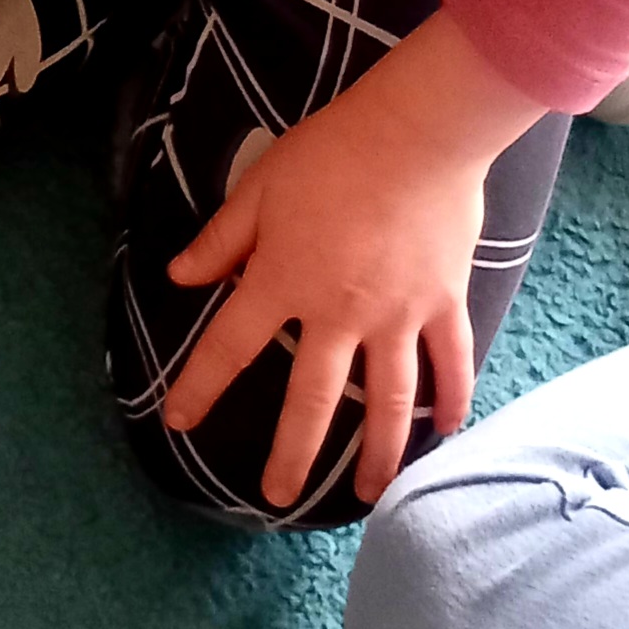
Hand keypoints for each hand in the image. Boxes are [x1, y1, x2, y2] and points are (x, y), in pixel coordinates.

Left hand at [162, 10, 547, 506]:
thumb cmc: (331, 152)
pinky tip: (444, 435)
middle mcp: (339, 313)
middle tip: (275, 496)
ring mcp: (398, 315)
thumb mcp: (259, 188)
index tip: (177, 422)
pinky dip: (451, 402)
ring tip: (369, 494)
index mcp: (283, 281)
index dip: (200, 387)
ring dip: (377, 454)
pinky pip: (450, 365)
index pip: (229, 346)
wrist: (417, 132)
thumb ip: (221, 240)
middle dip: (291, 455)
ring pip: (388, 403)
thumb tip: (178, 278)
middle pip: (311, 401)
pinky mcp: (444, 303)